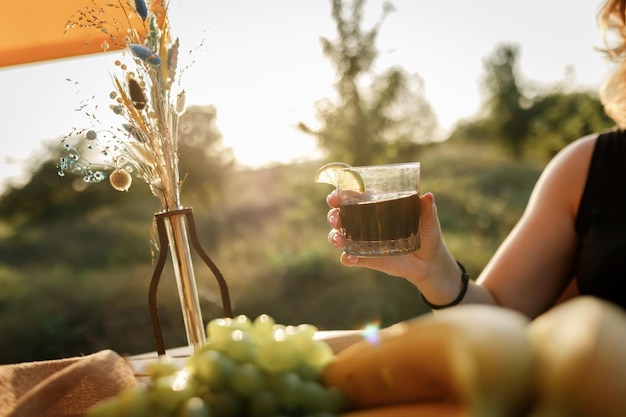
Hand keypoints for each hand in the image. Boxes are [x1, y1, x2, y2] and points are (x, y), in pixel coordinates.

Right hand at [326, 190, 448, 284]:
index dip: (340, 196)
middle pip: (341, 216)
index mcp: (377, 207)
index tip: (334, 198)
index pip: (354, 197)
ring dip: (334, 237)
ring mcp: (364, 242)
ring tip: (339, 240)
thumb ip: (427, 209)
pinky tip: (350, 258)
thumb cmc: (428, 235)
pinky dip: (347, 258)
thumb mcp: (429, 221)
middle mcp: (366, 223)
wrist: (430, 263)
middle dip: (333, 216)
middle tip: (335, 219)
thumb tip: (428, 196)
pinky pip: (351, 258)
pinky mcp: (368, 258)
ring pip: (340, 236)